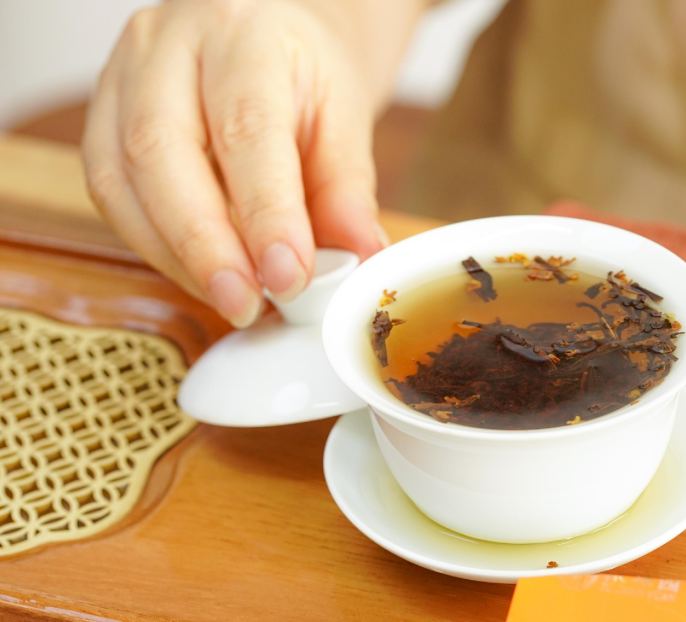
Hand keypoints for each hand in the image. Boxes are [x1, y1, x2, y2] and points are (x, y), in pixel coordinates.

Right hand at [83, 0, 387, 326]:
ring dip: (176, 257)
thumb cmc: (304, 67)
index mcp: (244, 34)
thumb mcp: (345, 113)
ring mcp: (121, 77)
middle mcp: (168, 46)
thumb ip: (348, 188)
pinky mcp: (101, 118)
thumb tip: (359, 256)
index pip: (248, 130)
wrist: (268, 29)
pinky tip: (200, 274)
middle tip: (248, 303)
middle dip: (205, 247)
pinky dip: (155, 246)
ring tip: (232, 298)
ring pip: (120, 180)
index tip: (290, 277)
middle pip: (162, 154)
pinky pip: (109, 194)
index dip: (265, 215)